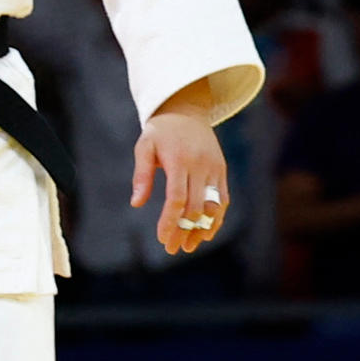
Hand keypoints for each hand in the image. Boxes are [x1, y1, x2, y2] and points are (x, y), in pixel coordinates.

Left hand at [131, 103, 228, 254]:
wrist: (187, 111)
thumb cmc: (160, 131)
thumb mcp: (144, 147)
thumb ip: (141, 174)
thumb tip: (136, 202)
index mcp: (179, 160)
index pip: (177, 198)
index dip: (170, 221)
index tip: (162, 238)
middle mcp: (200, 166)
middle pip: (195, 206)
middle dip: (184, 231)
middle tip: (172, 249)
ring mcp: (215, 169)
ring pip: (213, 206)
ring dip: (203, 229)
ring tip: (189, 247)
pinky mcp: (222, 171)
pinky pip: (222, 199)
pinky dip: (216, 218)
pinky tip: (207, 233)